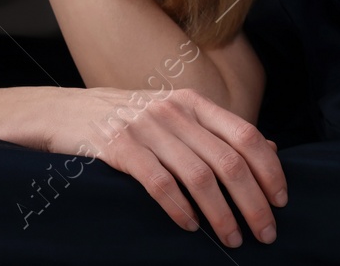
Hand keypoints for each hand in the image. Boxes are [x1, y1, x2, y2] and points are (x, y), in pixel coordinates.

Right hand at [46, 86, 285, 245]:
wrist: (58, 112)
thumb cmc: (121, 119)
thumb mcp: (171, 115)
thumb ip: (217, 131)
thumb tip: (271, 149)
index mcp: (189, 102)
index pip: (246, 135)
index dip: (270, 171)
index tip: (281, 202)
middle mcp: (171, 111)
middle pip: (229, 161)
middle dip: (254, 203)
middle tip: (265, 233)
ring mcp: (143, 127)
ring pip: (199, 177)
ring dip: (222, 215)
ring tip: (232, 238)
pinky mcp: (117, 146)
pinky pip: (160, 183)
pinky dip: (180, 209)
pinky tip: (190, 226)